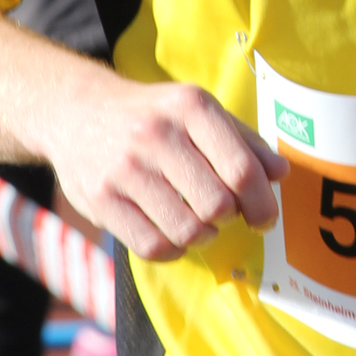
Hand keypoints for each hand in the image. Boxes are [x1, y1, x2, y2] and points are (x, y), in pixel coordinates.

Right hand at [41, 74, 287, 263]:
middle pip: (218, 205)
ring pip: (188, 230)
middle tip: (222, 213)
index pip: (241, 169)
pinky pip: (153, 246)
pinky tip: (171, 231)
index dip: (262, 203)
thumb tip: (280, 173)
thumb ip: (243, 142)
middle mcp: (156, 134)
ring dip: (202, 235)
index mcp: (190, 107)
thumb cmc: (153, 116)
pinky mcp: (100, 198)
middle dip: (229, 218)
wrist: (75, 112)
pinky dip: (172, 248)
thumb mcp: (198, 112)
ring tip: (196, 220)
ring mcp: (124, 168)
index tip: (264, 218)